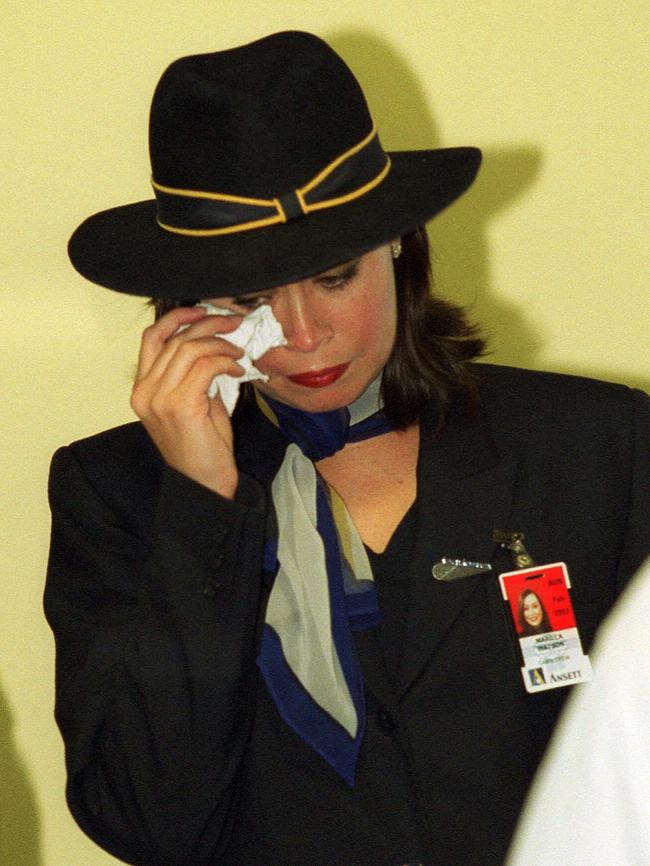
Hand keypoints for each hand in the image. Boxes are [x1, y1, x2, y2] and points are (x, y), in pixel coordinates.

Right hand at [131, 306, 244, 497]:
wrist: (204, 483)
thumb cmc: (202, 446)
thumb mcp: (192, 402)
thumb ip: (192, 374)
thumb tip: (214, 342)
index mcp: (142, 389)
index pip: (151, 337)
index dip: (176, 317)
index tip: (202, 310)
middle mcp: (144, 392)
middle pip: (175, 338)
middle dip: (208, 323)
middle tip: (233, 324)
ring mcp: (159, 399)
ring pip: (190, 349)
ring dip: (220, 344)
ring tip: (238, 353)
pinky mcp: (180, 407)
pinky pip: (206, 367)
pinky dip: (225, 362)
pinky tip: (237, 371)